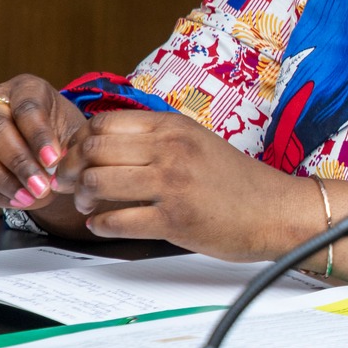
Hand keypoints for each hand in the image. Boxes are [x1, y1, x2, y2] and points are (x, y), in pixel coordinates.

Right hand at [0, 75, 84, 218]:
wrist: (50, 151)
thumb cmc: (65, 136)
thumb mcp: (75, 133)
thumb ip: (69, 147)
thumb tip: (59, 172)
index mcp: (25, 88)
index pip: (26, 108)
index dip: (39, 136)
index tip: (54, 161)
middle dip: (19, 162)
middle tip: (42, 187)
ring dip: (0, 180)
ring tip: (29, 198)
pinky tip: (16, 201)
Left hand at [54, 111, 306, 259]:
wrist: (276, 211)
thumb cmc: (237, 182)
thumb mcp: (197, 143)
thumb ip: (155, 140)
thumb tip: (102, 146)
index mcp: (174, 127)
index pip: (103, 123)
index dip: (78, 141)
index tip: (75, 157)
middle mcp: (171, 150)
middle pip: (93, 150)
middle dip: (71, 169)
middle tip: (70, 184)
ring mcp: (172, 184)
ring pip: (97, 182)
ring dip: (83, 197)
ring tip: (89, 205)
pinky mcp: (175, 219)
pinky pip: (117, 221)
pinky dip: (100, 225)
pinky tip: (103, 225)